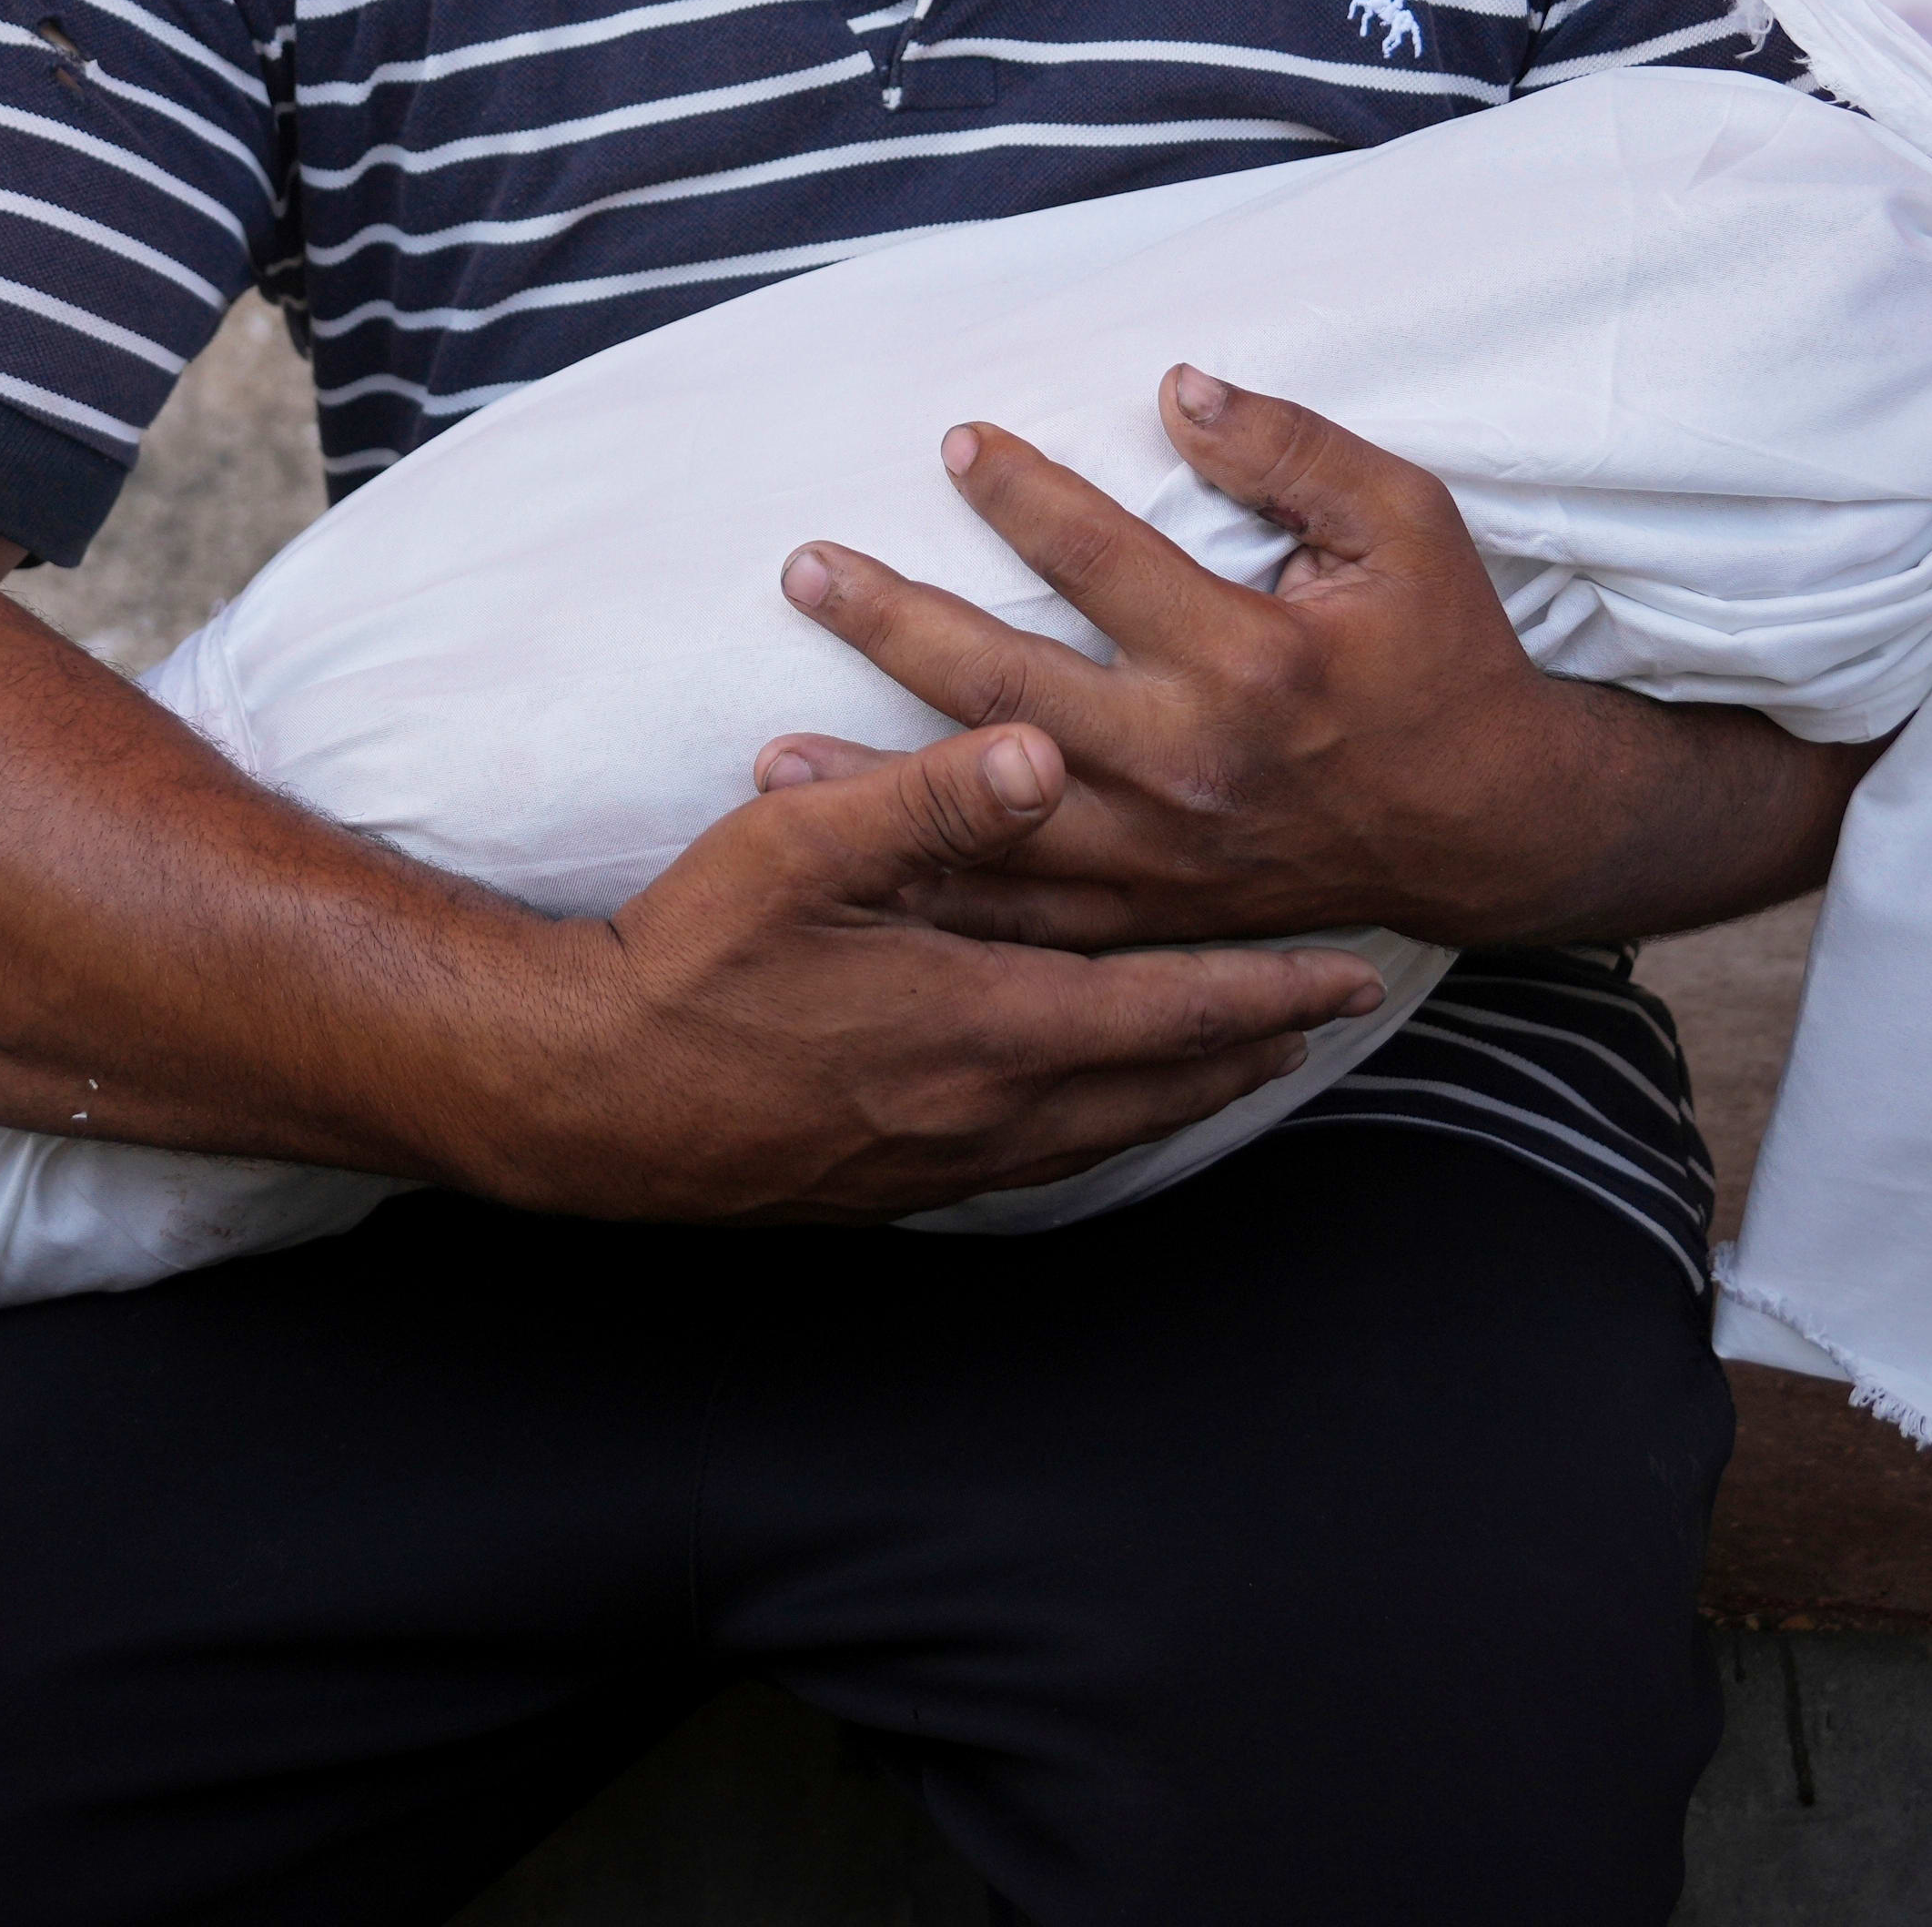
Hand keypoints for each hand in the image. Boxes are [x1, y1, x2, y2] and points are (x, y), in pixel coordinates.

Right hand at [464, 717, 1389, 1223]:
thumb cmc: (686, 961)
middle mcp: (984, 1110)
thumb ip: (929, 796)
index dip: (1265, 989)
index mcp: (983, 1025)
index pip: (1167, 1009)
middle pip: (1159, 1086)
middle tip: (1324, 1016)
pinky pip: (1039, 1160)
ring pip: (1106, 1132)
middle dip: (1249, 1045)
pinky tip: (1095, 1109)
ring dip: (1185, 1092)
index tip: (1346, 971)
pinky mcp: (891, 1185)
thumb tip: (1046, 747)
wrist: (585, 1098)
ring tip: (1241, 1061)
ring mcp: (939, 1160)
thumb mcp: (799, 849)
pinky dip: (1102, 1127)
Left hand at [762, 366, 1598, 952]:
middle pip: (1008, 690)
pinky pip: (1029, 920)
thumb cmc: (1444, 653)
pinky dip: (942, 902)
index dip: (1023, 492)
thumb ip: (1293, 450)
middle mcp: (1192, 763)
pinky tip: (862, 882)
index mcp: (1252, 659)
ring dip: (877, 785)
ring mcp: (1165, 855)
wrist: (1487, 821)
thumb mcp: (1407, 523)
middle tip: (804, 570)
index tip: (953, 441)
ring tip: (768, 754)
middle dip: (894, 624)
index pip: (1103, 557)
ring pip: (993, 821)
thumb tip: (1177, 387)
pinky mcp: (1154, 914)